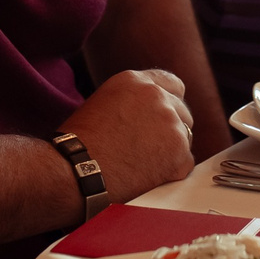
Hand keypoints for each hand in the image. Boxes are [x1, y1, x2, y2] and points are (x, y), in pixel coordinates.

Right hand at [60, 69, 193, 205]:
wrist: (74, 171)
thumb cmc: (79, 144)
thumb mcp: (104, 103)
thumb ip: (133, 102)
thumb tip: (150, 113)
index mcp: (136, 81)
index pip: (172, 84)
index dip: (170, 102)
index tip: (163, 117)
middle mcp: (157, 97)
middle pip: (182, 111)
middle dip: (170, 128)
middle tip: (150, 148)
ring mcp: (171, 124)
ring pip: (185, 137)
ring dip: (171, 150)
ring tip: (143, 164)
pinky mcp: (178, 153)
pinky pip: (185, 162)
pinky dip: (171, 172)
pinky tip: (148, 176)